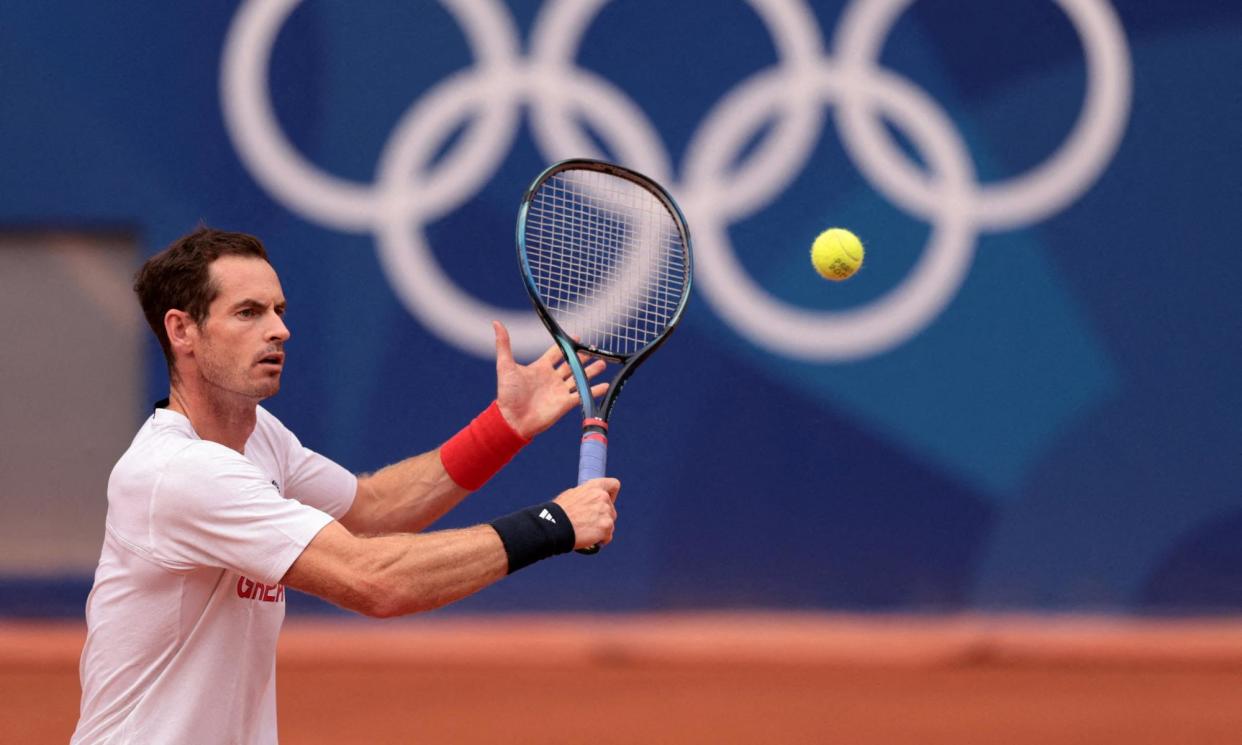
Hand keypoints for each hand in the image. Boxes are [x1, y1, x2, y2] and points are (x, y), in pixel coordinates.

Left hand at [493, 321, 607, 438]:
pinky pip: (582, 395)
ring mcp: (559, 391)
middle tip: (594, 349)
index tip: (576, 336)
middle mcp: (552, 378)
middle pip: (571, 364)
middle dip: (582, 357)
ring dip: (591, 371)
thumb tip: (496, 323)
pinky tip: (605, 385)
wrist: (512, 419)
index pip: (556, 353)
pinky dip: (594, 391)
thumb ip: (504, 344)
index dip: (565, 344)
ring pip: (579, 378)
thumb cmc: (507, 393)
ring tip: (603, 363)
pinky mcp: (565, 404)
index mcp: (540, 368)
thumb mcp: (505, 366)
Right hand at [554, 478, 619, 549]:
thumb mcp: (571, 495)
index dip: (612, 495)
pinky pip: (608, 536)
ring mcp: (606, 512)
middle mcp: (602, 497)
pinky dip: (600, 540)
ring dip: (601, 529)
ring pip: (610, 524)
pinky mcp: (606, 526)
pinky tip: (589, 538)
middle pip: (611, 510)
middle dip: (602, 518)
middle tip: (588, 523)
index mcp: (594, 487)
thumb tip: (589, 500)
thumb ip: (586, 495)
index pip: (613, 485)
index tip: (605, 502)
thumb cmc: (559, 512)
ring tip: (586, 531)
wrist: (555, 526)